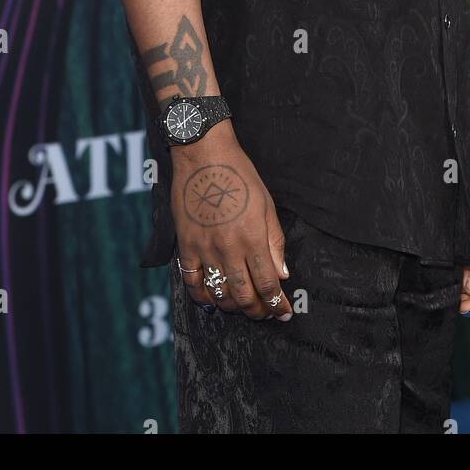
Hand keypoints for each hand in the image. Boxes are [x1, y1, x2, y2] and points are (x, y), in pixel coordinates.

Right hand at [169, 121, 292, 320]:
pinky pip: (192, 283)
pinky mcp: (185, 246)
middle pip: (245, 296)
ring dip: (234, 307)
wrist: (203, 156)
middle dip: (258, 311)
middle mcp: (229, 249)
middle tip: (266, 314)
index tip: (284, 313)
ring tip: (243, 307)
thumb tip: (281, 273)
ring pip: (220, 295)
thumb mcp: (266, 205)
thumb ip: (274, 241)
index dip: (277, 305)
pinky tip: (212, 301)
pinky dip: (203, 298)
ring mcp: (204, 250)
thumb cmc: (239, 175)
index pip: (268, 285)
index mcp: (253, 238)